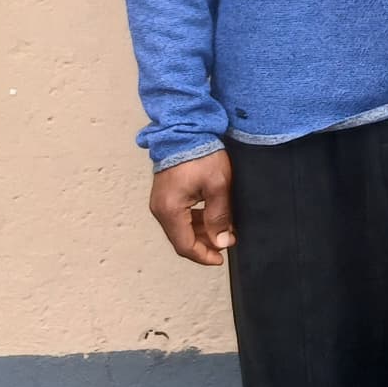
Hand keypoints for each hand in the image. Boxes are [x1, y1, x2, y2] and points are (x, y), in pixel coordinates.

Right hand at [150, 149, 234, 266]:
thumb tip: (221, 241)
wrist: (184, 128)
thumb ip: (219, 216)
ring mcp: (160, 201)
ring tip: (224, 228)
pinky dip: (195, 221)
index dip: (204, 256)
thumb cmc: (200, 153)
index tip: (221, 258)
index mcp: (170, 210)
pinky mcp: (165, 194)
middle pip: (182, 239)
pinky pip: (179, 216)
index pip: (185, 246)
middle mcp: (160, 209)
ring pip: (181, 229)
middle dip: (205, 244)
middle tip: (227, 241)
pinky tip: (211, 216)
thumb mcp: (217, 186)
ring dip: (202, 232)